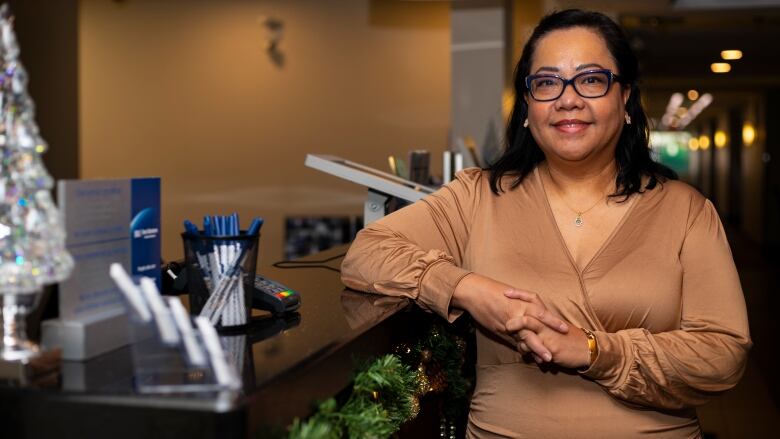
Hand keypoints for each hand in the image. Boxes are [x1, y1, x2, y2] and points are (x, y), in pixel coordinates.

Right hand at [452, 273, 568, 360]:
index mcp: (521, 300)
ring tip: (548, 357)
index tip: (564, 327)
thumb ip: (517, 305)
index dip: (552, 319)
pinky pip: (514, 339)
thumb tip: (525, 314)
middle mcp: (519, 308)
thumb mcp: (506, 296)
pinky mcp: (501, 326)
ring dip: (538, 346)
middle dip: (553, 327)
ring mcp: (510, 318)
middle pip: (540, 318)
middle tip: (565, 336)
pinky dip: (522, 348)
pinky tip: (527, 356)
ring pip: (528, 333)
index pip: (540, 310)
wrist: (473, 291)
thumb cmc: (488, 291)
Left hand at [504, 290, 589, 368]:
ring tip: (506, 327)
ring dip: (517, 325)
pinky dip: (526, 348)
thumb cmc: (567, 340)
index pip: (533, 298)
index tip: (506, 291)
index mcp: (546, 316)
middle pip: (529, 306)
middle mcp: (546, 322)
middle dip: (515, 302)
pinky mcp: (550, 345)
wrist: (585, 350)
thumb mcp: (551, 331)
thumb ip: (536, 330)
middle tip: (501, 298)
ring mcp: (548, 332)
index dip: (520, 294)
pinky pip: (534, 345)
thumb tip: (520, 333)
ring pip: (530, 323)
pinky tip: (521, 352)